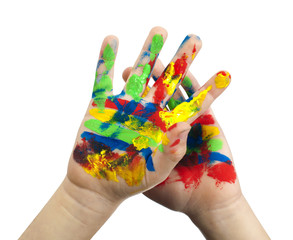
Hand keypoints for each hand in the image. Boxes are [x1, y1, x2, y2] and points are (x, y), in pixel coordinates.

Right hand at [67, 27, 229, 204]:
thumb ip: (172, 150)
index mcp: (164, 127)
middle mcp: (147, 113)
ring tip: (159, 32)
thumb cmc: (129, 182)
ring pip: (138, 75)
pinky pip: (102, 79)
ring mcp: (124, 107)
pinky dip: (105, 60)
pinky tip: (112, 40)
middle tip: (194, 40)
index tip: (225, 74)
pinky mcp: (100, 106)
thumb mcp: (157, 169)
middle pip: (167, 82)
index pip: (191, 105)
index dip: (208, 91)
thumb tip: (185, 125)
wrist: (98, 188)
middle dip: (180, 61)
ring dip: (148, 53)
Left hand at [123, 61, 268, 238]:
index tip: (127, 71)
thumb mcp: (153, 174)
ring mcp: (186, 122)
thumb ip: (147, 153)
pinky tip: (190, 70)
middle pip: (157, 92)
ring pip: (179, 92)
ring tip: (173, 51)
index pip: (140, 105)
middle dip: (154, 71)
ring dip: (178, 71)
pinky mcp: (206, 124)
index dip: (133, 88)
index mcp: (150, 133)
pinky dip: (198, 86)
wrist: (204, 203)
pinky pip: (200, 102)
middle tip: (148, 50)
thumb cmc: (174, 194)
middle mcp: (166, 124)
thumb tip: (132, 134)